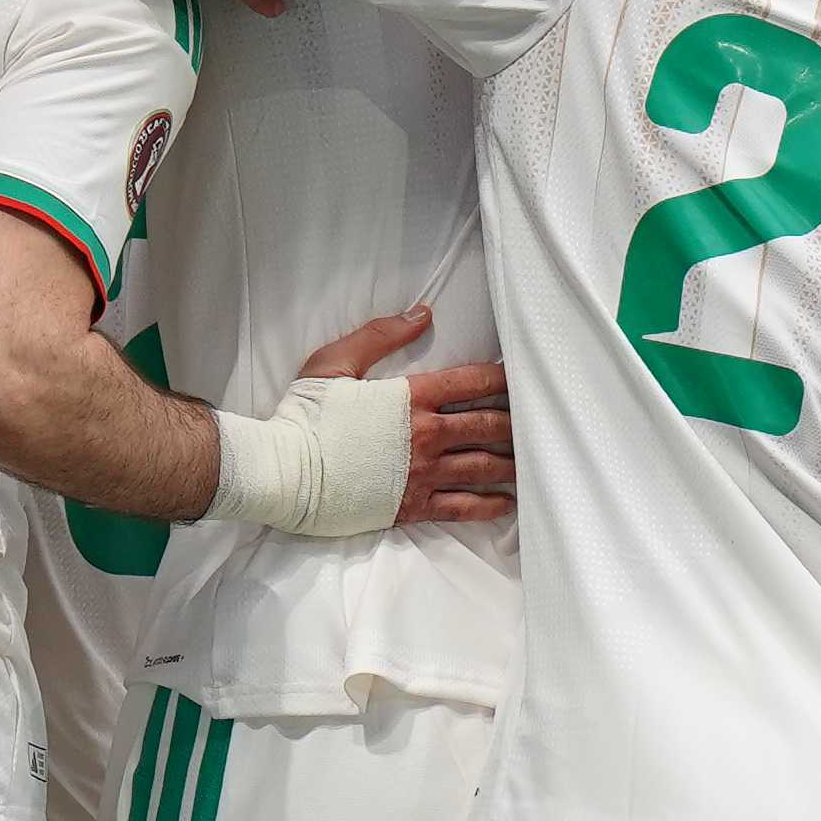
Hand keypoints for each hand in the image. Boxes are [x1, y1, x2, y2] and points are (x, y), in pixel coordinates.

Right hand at [296, 304, 513, 523]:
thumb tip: (422, 313)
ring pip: (484, 466)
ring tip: (530, 460)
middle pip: (488, 426)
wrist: (285, 473)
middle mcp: (426, 435)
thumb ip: (380, 335)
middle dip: (516, 422)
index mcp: (411, 397)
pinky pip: (464, 506)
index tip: (520, 377)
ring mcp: (423, 474)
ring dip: (512, 462)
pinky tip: (507, 501)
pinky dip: (490, 504)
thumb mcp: (334, 362)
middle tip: (536, 420)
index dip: (502, 377)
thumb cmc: (304, 417)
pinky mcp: (413, 506)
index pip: (472, 382)